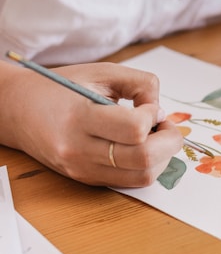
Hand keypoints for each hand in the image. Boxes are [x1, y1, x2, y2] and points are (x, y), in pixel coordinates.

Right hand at [2, 62, 182, 186]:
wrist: (19, 111)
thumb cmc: (60, 87)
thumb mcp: (101, 72)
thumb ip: (140, 84)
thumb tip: (162, 114)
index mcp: (79, 118)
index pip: (134, 130)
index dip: (153, 116)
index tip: (150, 106)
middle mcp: (79, 150)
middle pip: (144, 159)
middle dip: (169, 141)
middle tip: (167, 125)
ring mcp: (83, 170)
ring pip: (142, 176)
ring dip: (162, 157)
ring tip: (156, 136)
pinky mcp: (87, 179)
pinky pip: (130, 181)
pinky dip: (147, 165)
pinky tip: (142, 147)